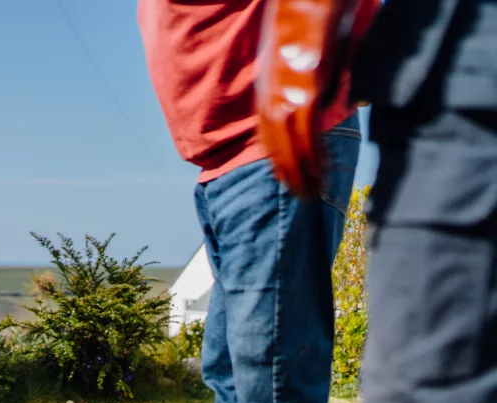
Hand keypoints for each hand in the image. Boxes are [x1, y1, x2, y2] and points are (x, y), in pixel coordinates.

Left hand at [255, 0, 374, 198]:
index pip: (268, 133)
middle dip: (287, 174)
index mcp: (267, 88)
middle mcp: (271, 95)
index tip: (283, 178)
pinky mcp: (304, 93)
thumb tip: (317, 103)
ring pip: (290, 147)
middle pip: (275, 146)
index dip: (276, 158)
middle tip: (298, 196)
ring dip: (301, 174)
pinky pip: (307, 135)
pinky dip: (313, 159)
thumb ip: (304, 82)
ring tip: (310, 196)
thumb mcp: (299, 58)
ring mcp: (287, 95)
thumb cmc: (310, 21)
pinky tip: (320, 175)